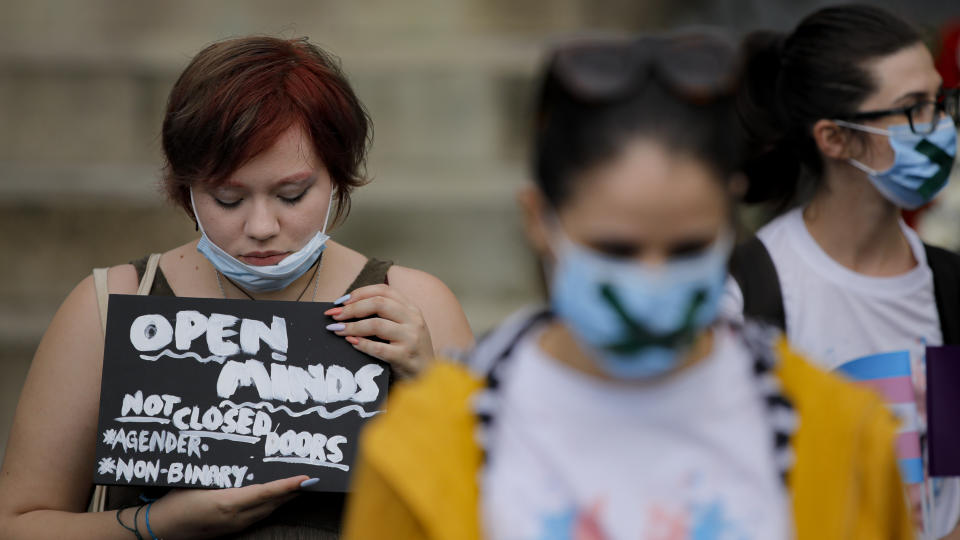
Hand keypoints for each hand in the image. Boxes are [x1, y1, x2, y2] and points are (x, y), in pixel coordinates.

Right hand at [143, 475, 308, 538]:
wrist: (160, 528)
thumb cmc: (175, 501)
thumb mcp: (198, 480)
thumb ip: (223, 473)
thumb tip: (244, 459)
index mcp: (227, 503)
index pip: (266, 493)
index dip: (288, 485)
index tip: (306, 478)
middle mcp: (235, 518)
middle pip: (272, 504)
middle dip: (292, 491)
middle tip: (309, 477)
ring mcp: (234, 527)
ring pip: (267, 511)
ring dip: (283, 499)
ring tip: (297, 485)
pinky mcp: (231, 531)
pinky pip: (257, 517)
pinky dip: (269, 505)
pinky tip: (273, 498)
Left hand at [324, 284, 433, 377]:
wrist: (427, 376)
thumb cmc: (410, 351)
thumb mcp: (404, 327)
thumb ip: (385, 315)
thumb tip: (348, 308)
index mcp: (411, 308)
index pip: (384, 290)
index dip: (360, 293)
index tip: (341, 301)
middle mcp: (413, 319)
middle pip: (378, 303)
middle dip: (352, 308)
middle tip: (335, 316)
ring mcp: (411, 338)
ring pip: (376, 324)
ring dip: (353, 326)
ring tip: (338, 330)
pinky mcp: (405, 356)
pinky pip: (378, 348)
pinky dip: (362, 344)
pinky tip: (351, 343)